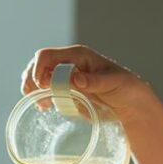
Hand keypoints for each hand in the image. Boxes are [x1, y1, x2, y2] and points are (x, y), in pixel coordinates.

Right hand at [20, 45, 157, 126]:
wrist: (131, 105)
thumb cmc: (126, 88)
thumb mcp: (113, 83)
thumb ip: (94, 81)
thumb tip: (74, 78)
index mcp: (78, 56)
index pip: (47, 55)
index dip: (38, 68)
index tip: (40, 86)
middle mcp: (68, 64)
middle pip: (38, 65)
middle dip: (31, 78)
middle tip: (32, 96)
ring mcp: (65, 78)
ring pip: (39, 77)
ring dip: (33, 88)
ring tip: (39, 103)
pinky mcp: (66, 92)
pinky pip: (46, 91)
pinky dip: (40, 97)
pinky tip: (43, 107)